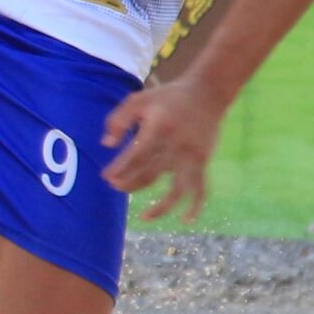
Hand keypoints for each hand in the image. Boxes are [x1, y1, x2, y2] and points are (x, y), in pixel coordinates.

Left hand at [101, 75, 226, 223]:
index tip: (106, 177)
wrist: (207, 93)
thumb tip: (106, 144)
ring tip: (144, 217)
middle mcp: (176, 146)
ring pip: (176, 189)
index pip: (136, 155)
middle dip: (130, 184)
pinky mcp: (203, 162)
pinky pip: (201, 189)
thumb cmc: (167, 97)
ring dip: (161, 206)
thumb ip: (119, 120)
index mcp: (158, 128)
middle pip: (151, 174)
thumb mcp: (138, 100)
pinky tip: (186, 220)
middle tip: (114, 186)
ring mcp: (192, 157)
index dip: (120, 169)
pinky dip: (196, 206)